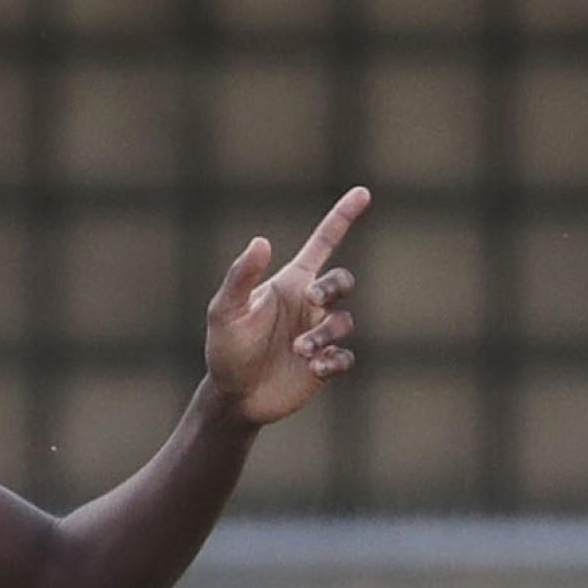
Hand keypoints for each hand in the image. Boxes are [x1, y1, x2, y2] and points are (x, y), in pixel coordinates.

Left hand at [204, 185, 369, 425]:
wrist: (233, 396)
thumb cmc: (225, 349)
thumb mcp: (225, 311)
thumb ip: (241, 278)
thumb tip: (261, 241)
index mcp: (289, 284)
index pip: (322, 244)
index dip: (342, 218)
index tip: (362, 192)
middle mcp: (308, 305)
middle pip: (343, 281)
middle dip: (334, 287)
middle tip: (312, 300)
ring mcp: (319, 333)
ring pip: (344, 321)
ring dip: (323, 334)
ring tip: (297, 350)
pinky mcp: (325, 363)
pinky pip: (346, 356)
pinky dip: (334, 360)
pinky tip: (313, 368)